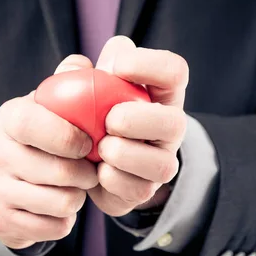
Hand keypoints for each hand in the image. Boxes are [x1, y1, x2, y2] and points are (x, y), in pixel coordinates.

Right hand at [0, 55, 98, 248]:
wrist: (5, 182)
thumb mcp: (49, 107)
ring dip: (77, 198)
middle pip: (54, 171)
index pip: (30, 123)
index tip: (88, 144)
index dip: (65, 136)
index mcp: (9, 119)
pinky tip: (58, 208)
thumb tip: (81, 63)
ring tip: (74, 188)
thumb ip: (68, 83)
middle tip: (90, 171)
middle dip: (84, 174)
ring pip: (59, 202)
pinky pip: (53, 228)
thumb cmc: (41, 138)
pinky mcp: (1, 221)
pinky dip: (65, 220)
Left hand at [88, 36, 188, 215]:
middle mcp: (169, 129)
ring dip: (125, 154)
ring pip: (162, 165)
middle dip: (139, 120)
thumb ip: (79, 73)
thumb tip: (78, 65)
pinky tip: (96, 169)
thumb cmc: (90, 113)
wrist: (87, 161)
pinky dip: (112, 179)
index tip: (117, 66)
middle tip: (109, 119)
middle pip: (177, 122)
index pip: (174, 71)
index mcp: (161, 95)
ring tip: (101, 147)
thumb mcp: (84, 88)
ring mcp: (161, 162)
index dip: (150, 65)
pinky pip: (136, 189)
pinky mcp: (144, 190)